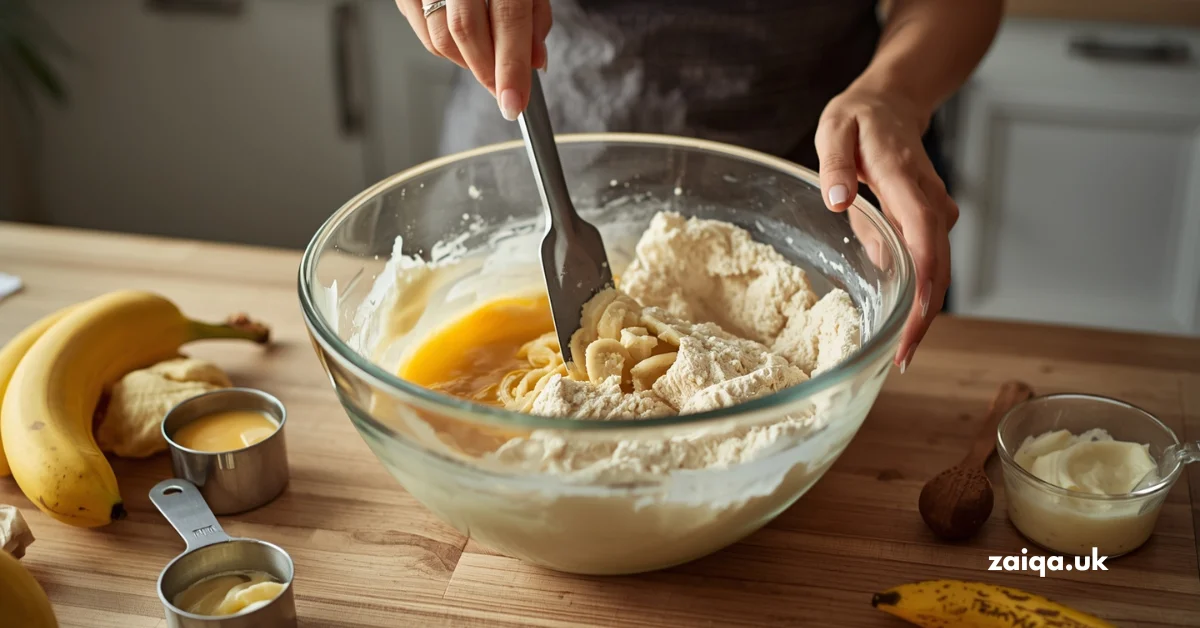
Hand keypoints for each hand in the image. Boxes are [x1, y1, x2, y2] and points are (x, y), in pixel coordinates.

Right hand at [395, 0, 551, 119]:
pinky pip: (422, 31)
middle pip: (465, 31)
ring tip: (487, 60)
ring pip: (439, 38)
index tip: (514, 102)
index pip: (507, 18)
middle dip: (486, 71)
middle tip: (503, 91)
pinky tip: (464, 43)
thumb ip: (533, 16)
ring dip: (467, 62)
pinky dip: (445, 48)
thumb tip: (534, 61)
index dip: (510, 67)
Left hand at [815, 87, 958, 371]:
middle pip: (938, 262)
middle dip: (925, 314)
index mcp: (903, 176)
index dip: (925, 278)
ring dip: (923, 310)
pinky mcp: (930, 221)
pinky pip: (929, 261)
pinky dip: (919, 293)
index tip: (916, 318)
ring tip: (900, 354)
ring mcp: (934, 210)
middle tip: (903, 360)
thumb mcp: (835, 130)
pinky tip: (902, 323)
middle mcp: (928, 197)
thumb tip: (837, 200)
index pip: (923, 231)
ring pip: (937, 266)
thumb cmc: (858, 119)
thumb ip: (835, 166)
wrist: (892, 104)